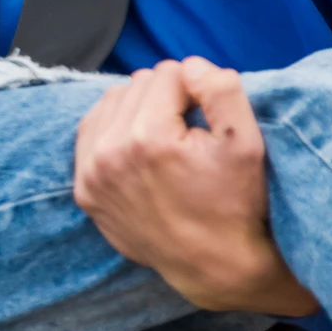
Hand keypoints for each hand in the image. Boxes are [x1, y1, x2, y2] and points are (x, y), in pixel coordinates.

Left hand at [74, 58, 318, 316]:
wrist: (215, 266)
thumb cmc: (236, 205)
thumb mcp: (247, 144)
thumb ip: (221, 91)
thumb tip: (190, 64)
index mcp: (149, 137)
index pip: (168, 73)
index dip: (195, 89)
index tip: (206, 118)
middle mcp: (110, 153)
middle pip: (138, 84)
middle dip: (166, 98)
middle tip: (189, 129)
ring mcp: (92, 174)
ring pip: (112, 102)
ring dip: (138, 109)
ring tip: (166, 137)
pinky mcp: (84, 190)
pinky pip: (90, 131)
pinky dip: (114, 129)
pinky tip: (138, 145)